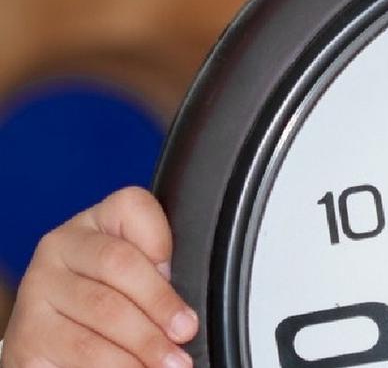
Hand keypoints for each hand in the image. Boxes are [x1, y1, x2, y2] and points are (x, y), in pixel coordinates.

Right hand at [1, 187, 197, 367]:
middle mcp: (60, 247)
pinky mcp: (29, 333)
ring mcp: (39, 288)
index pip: (131, 207)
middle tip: (186, 332)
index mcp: (94, 223)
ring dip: (146, 341)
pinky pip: (84, 349)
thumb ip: (156, 274)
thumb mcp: (133, 279)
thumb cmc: (106, 306)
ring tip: (171, 362)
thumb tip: (185, 306)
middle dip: (160, 302)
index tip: (176, 270)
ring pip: (104, 309)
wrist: (51, 349)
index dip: (159, 238)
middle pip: (119, 263)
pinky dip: (120, 364)